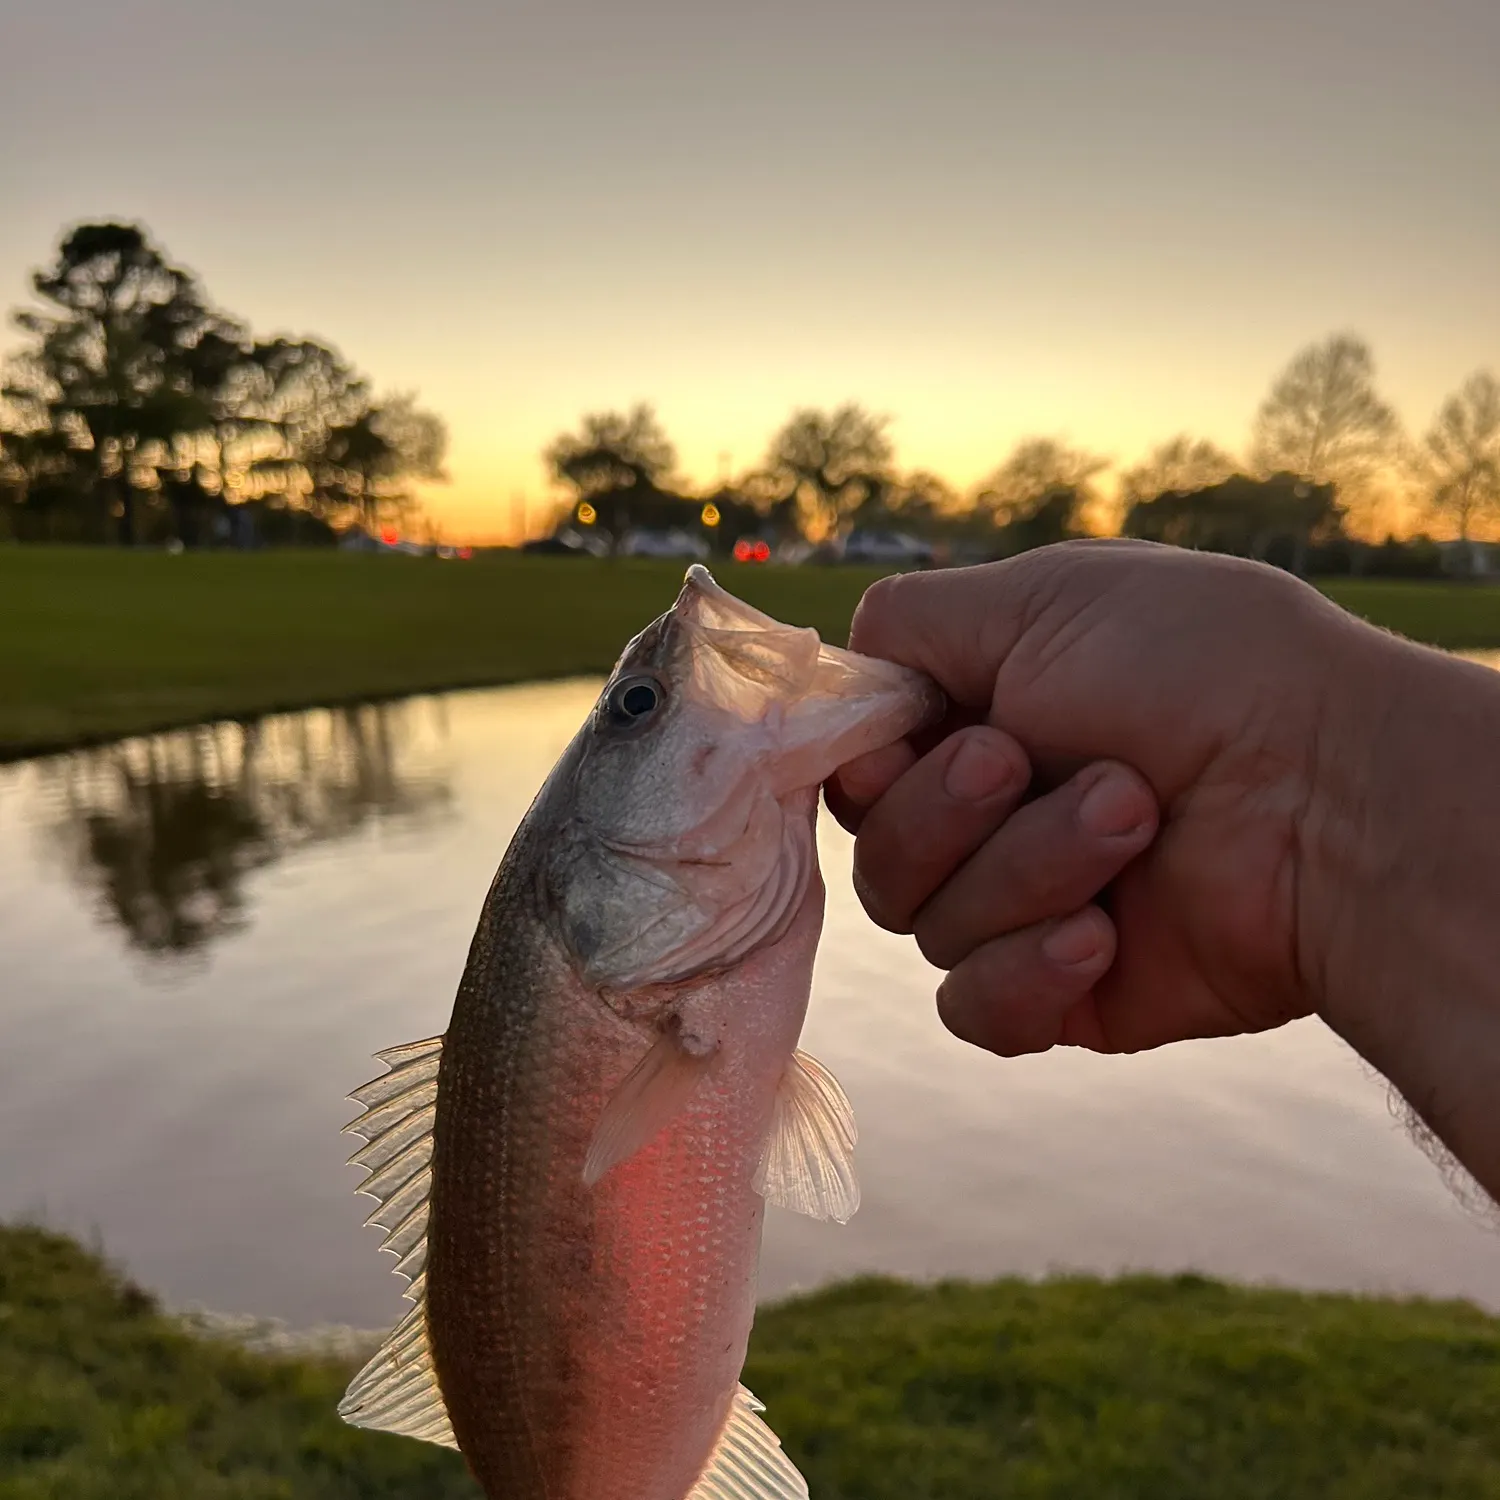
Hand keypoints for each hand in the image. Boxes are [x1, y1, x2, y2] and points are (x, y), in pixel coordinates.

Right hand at [828, 540, 1377, 1056]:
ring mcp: (1025, 905)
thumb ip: (913, 624)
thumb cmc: (1197, 669)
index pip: (858, 766)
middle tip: (1033, 762)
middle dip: (947, 811)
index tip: (917, 737)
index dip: (866, 763)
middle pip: (876, 850)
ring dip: (1024, 867)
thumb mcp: (1042, 598)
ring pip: (928, 924)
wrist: (1330, 790)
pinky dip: (1025, 972)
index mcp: (979, 719)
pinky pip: (974, 1008)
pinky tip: (1102, 936)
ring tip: (1134, 816)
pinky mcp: (1063, 993)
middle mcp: (991, 816)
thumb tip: (847, 677)